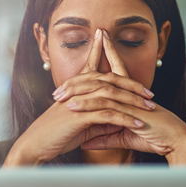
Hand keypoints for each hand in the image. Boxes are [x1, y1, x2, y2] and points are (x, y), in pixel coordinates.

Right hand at [3, 29, 146, 166]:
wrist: (35, 144)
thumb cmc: (55, 134)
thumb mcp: (80, 124)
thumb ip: (98, 118)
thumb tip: (117, 119)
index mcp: (76, 88)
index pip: (93, 67)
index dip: (102, 52)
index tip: (109, 41)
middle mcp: (78, 90)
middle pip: (109, 79)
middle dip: (132, 84)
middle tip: (149, 92)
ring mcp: (79, 101)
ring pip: (112, 95)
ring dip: (133, 102)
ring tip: (150, 108)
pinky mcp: (80, 115)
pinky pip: (108, 114)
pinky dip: (125, 119)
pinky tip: (138, 124)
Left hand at [62, 30, 185, 164]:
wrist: (174, 141)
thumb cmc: (152, 137)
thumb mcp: (123, 136)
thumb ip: (104, 136)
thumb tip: (85, 141)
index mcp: (127, 94)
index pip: (113, 70)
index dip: (105, 55)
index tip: (95, 44)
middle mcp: (127, 93)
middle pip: (102, 76)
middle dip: (84, 72)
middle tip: (63, 80)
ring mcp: (128, 100)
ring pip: (100, 89)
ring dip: (79, 90)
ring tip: (60, 94)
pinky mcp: (130, 111)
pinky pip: (106, 106)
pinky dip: (88, 106)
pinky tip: (73, 107)